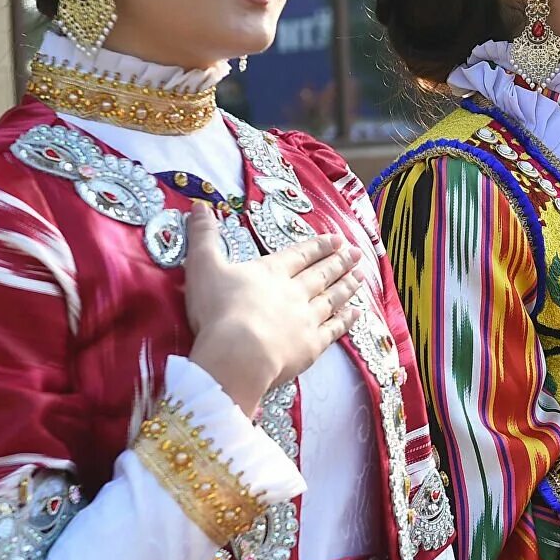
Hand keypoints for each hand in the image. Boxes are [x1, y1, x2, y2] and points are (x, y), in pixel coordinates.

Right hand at [183, 206, 363, 414]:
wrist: (238, 353)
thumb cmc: (219, 309)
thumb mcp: (203, 265)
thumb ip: (203, 236)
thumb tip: (198, 206)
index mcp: (272, 272)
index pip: (299, 254)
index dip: (317, 245)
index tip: (336, 238)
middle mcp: (294, 292)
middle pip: (321, 274)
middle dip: (339, 262)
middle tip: (356, 253)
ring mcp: (307, 319)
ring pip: (332, 298)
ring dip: (347, 286)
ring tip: (361, 276)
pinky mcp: (311, 346)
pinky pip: (334, 330)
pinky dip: (347, 321)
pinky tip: (357, 314)